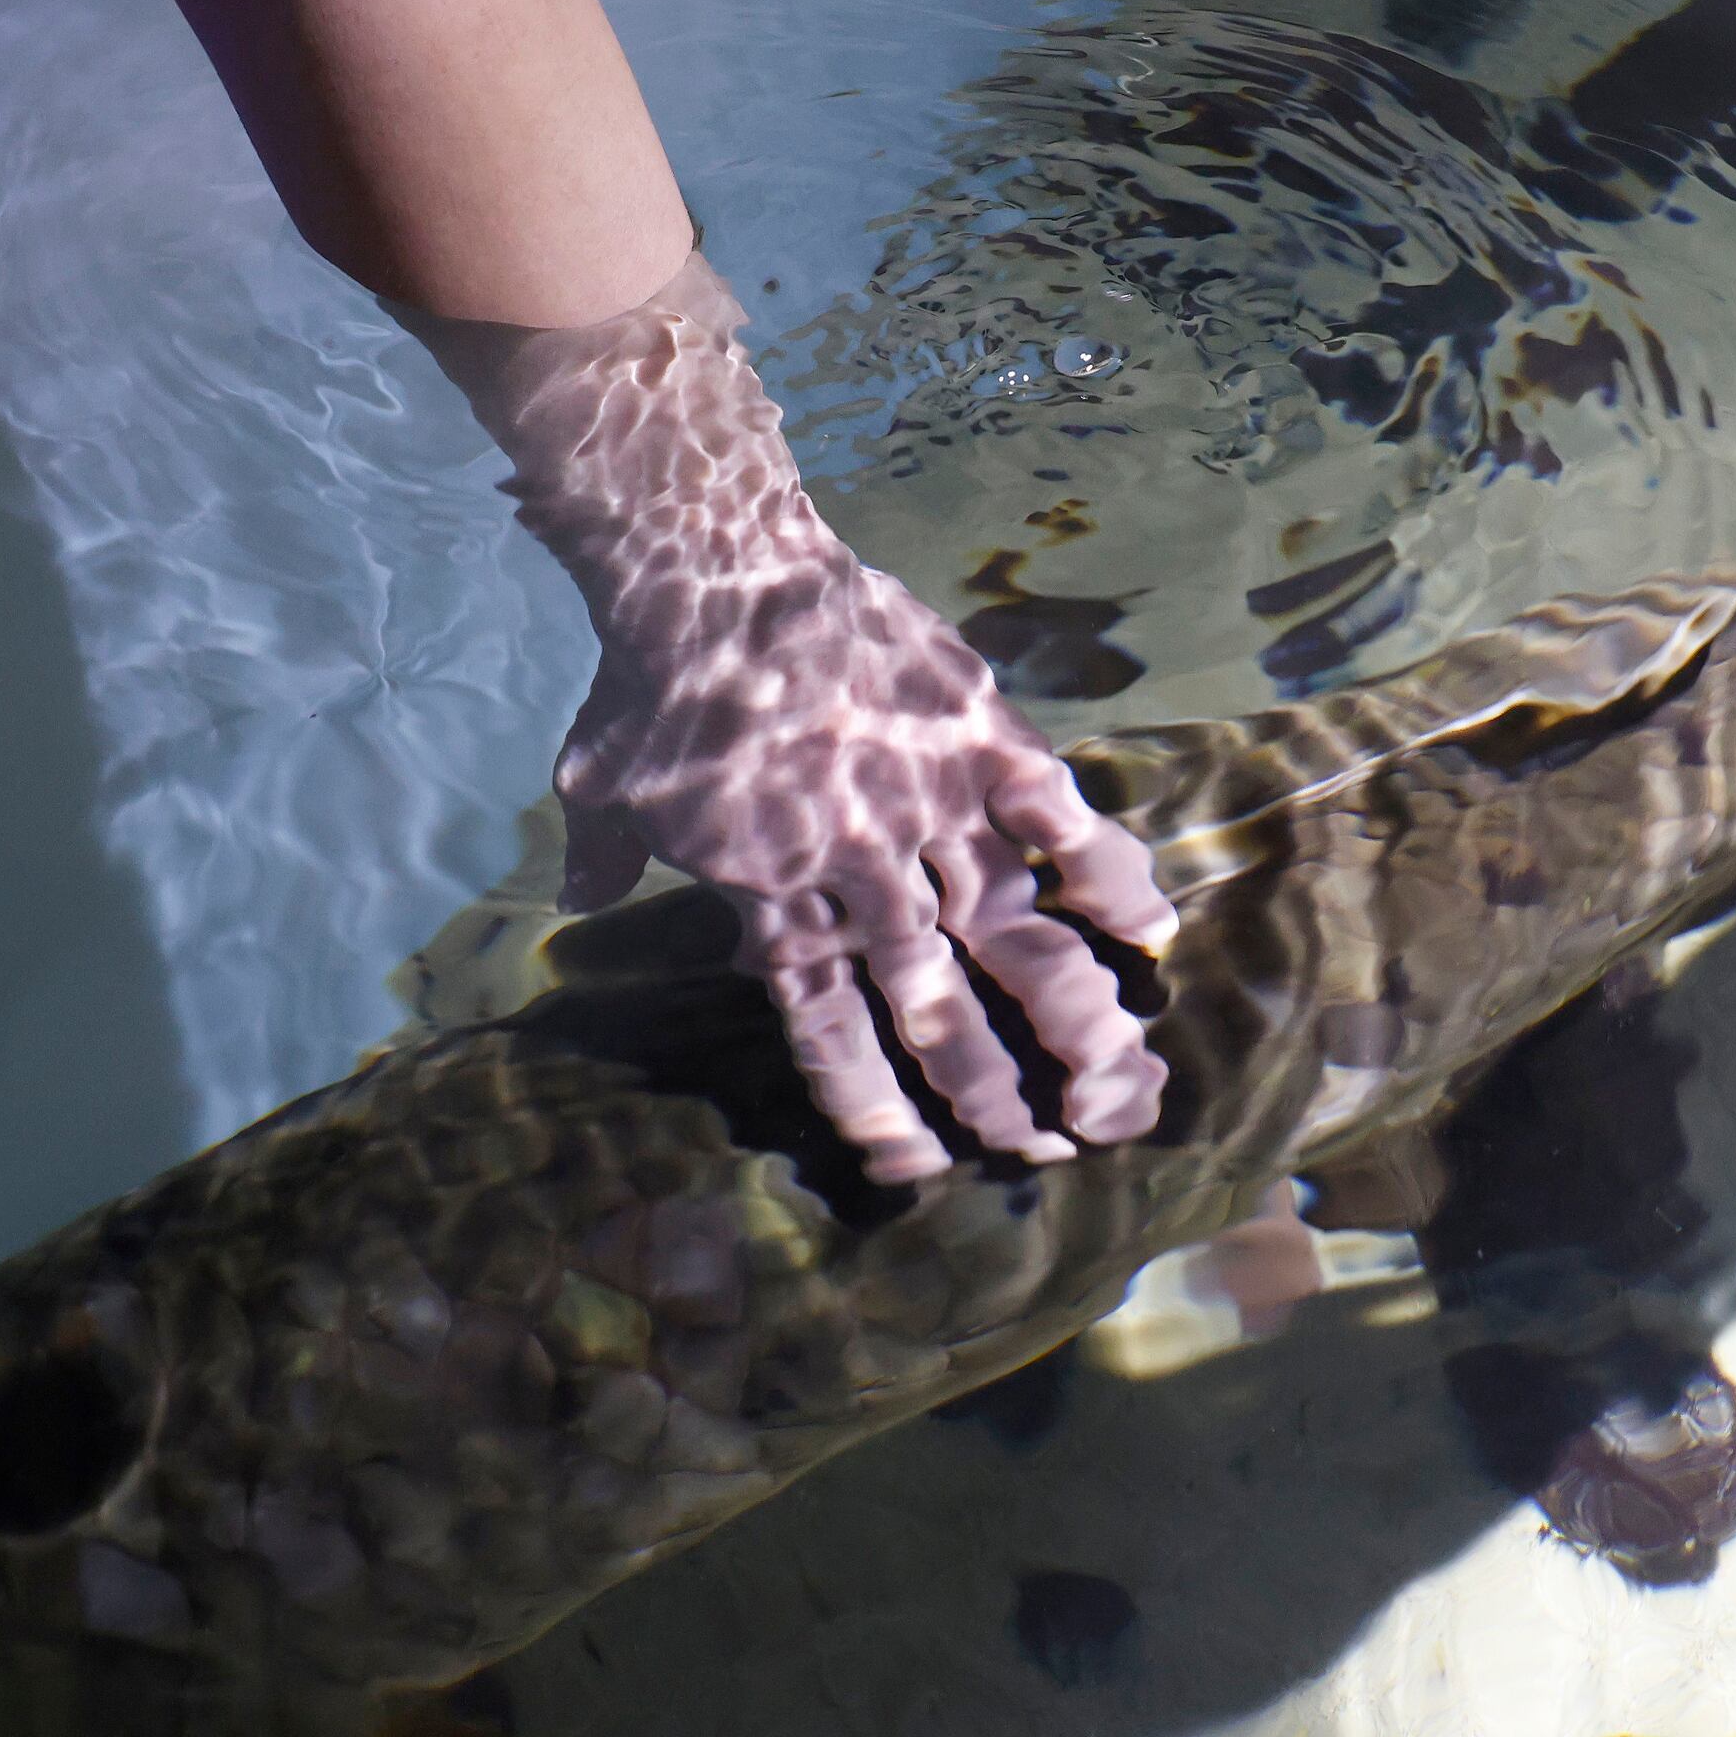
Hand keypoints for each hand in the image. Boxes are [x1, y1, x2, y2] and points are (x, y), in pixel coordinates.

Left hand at [430, 271, 1175, 1185]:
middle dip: (997, 1091)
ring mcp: (930, 807)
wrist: (717, 570)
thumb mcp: (603, 783)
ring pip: (1015, 938)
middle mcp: (864, 876)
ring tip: (1119, 1085)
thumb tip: (581, 898)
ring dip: (1071, 1017)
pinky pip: (1060, 818)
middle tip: (1048, 1149)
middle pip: (940, 1011)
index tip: (923, 1167)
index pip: (832, 1033)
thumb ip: (609, 855)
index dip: (878, 1107)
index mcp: (776, 903)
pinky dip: (1109, 873)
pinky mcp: (982, 737)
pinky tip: (1154, 934)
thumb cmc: (655, 682)